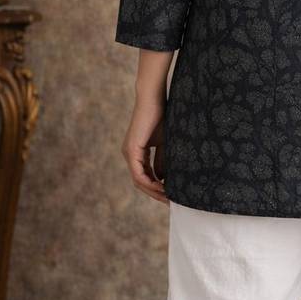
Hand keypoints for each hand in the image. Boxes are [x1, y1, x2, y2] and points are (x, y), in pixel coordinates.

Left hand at [121, 88, 168, 203]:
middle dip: (156, 193)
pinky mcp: (132, 150)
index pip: (145, 176)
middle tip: (171, 201)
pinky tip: (163, 186)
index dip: (157, 187)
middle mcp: (130, 154)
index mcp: (137, 152)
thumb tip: (165, 179)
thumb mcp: (165, 143)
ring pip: (139, 181)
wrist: (154, 98)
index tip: (171, 194)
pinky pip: (139, 174)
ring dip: (153, 191)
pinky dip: (150, 182)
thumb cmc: (161, 116)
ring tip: (169, 196)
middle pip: (141, 182)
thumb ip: (163, 160)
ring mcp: (129, 153)